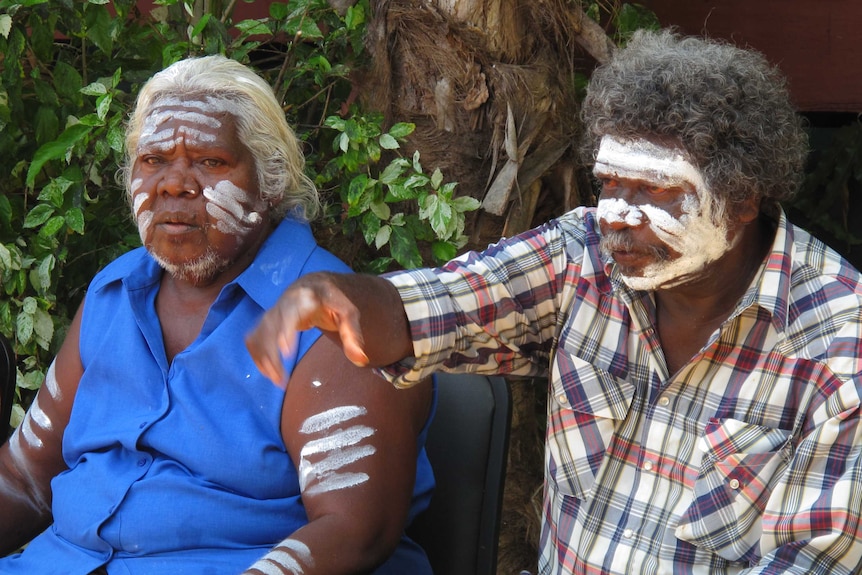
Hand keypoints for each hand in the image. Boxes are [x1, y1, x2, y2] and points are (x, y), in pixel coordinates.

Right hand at [245, 272, 370, 384]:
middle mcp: (284, 303)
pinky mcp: (266, 320)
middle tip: (281, 379)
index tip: (285, 351)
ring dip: (264, 359)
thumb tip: (361, 361)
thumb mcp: (349, 314)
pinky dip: (257, 355)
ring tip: (278, 381)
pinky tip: (268, 371)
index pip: (292, 312)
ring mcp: (273, 311)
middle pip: (271, 327)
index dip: (286, 330)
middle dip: (272, 354)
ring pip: (260, 334)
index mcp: (305, 297)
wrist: (316, 285)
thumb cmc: (334, 301)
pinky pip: (254, 338)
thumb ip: (353, 336)